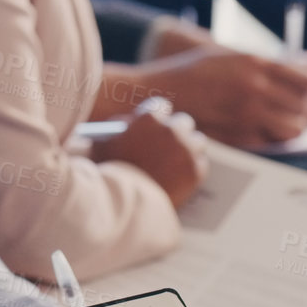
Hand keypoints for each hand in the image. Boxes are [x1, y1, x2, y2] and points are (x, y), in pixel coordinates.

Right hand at [88, 98, 209, 205]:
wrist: (122, 200)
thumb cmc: (107, 170)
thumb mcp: (105, 140)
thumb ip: (122, 127)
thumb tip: (133, 124)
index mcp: (149, 117)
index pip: (161, 106)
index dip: (158, 116)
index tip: (157, 122)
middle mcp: (171, 129)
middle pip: (184, 122)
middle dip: (177, 130)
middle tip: (171, 142)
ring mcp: (185, 150)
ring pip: (197, 141)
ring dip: (190, 148)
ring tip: (181, 159)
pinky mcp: (195, 171)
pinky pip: (201, 164)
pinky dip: (193, 169)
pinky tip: (184, 176)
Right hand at [134, 46, 306, 147]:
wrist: (154, 94)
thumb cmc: (188, 73)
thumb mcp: (226, 56)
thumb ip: (259, 64)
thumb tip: (292, 74)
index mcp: (254, 62)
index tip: (306, 94)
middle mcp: (255, 87)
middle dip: (306, 110)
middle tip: (295, 111)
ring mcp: (246, 113)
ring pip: (295, 128)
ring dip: (291, 127)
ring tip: (278, 124)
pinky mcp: (236, 136)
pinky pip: (270, 143)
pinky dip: (269, 140)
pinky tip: (256, 133)